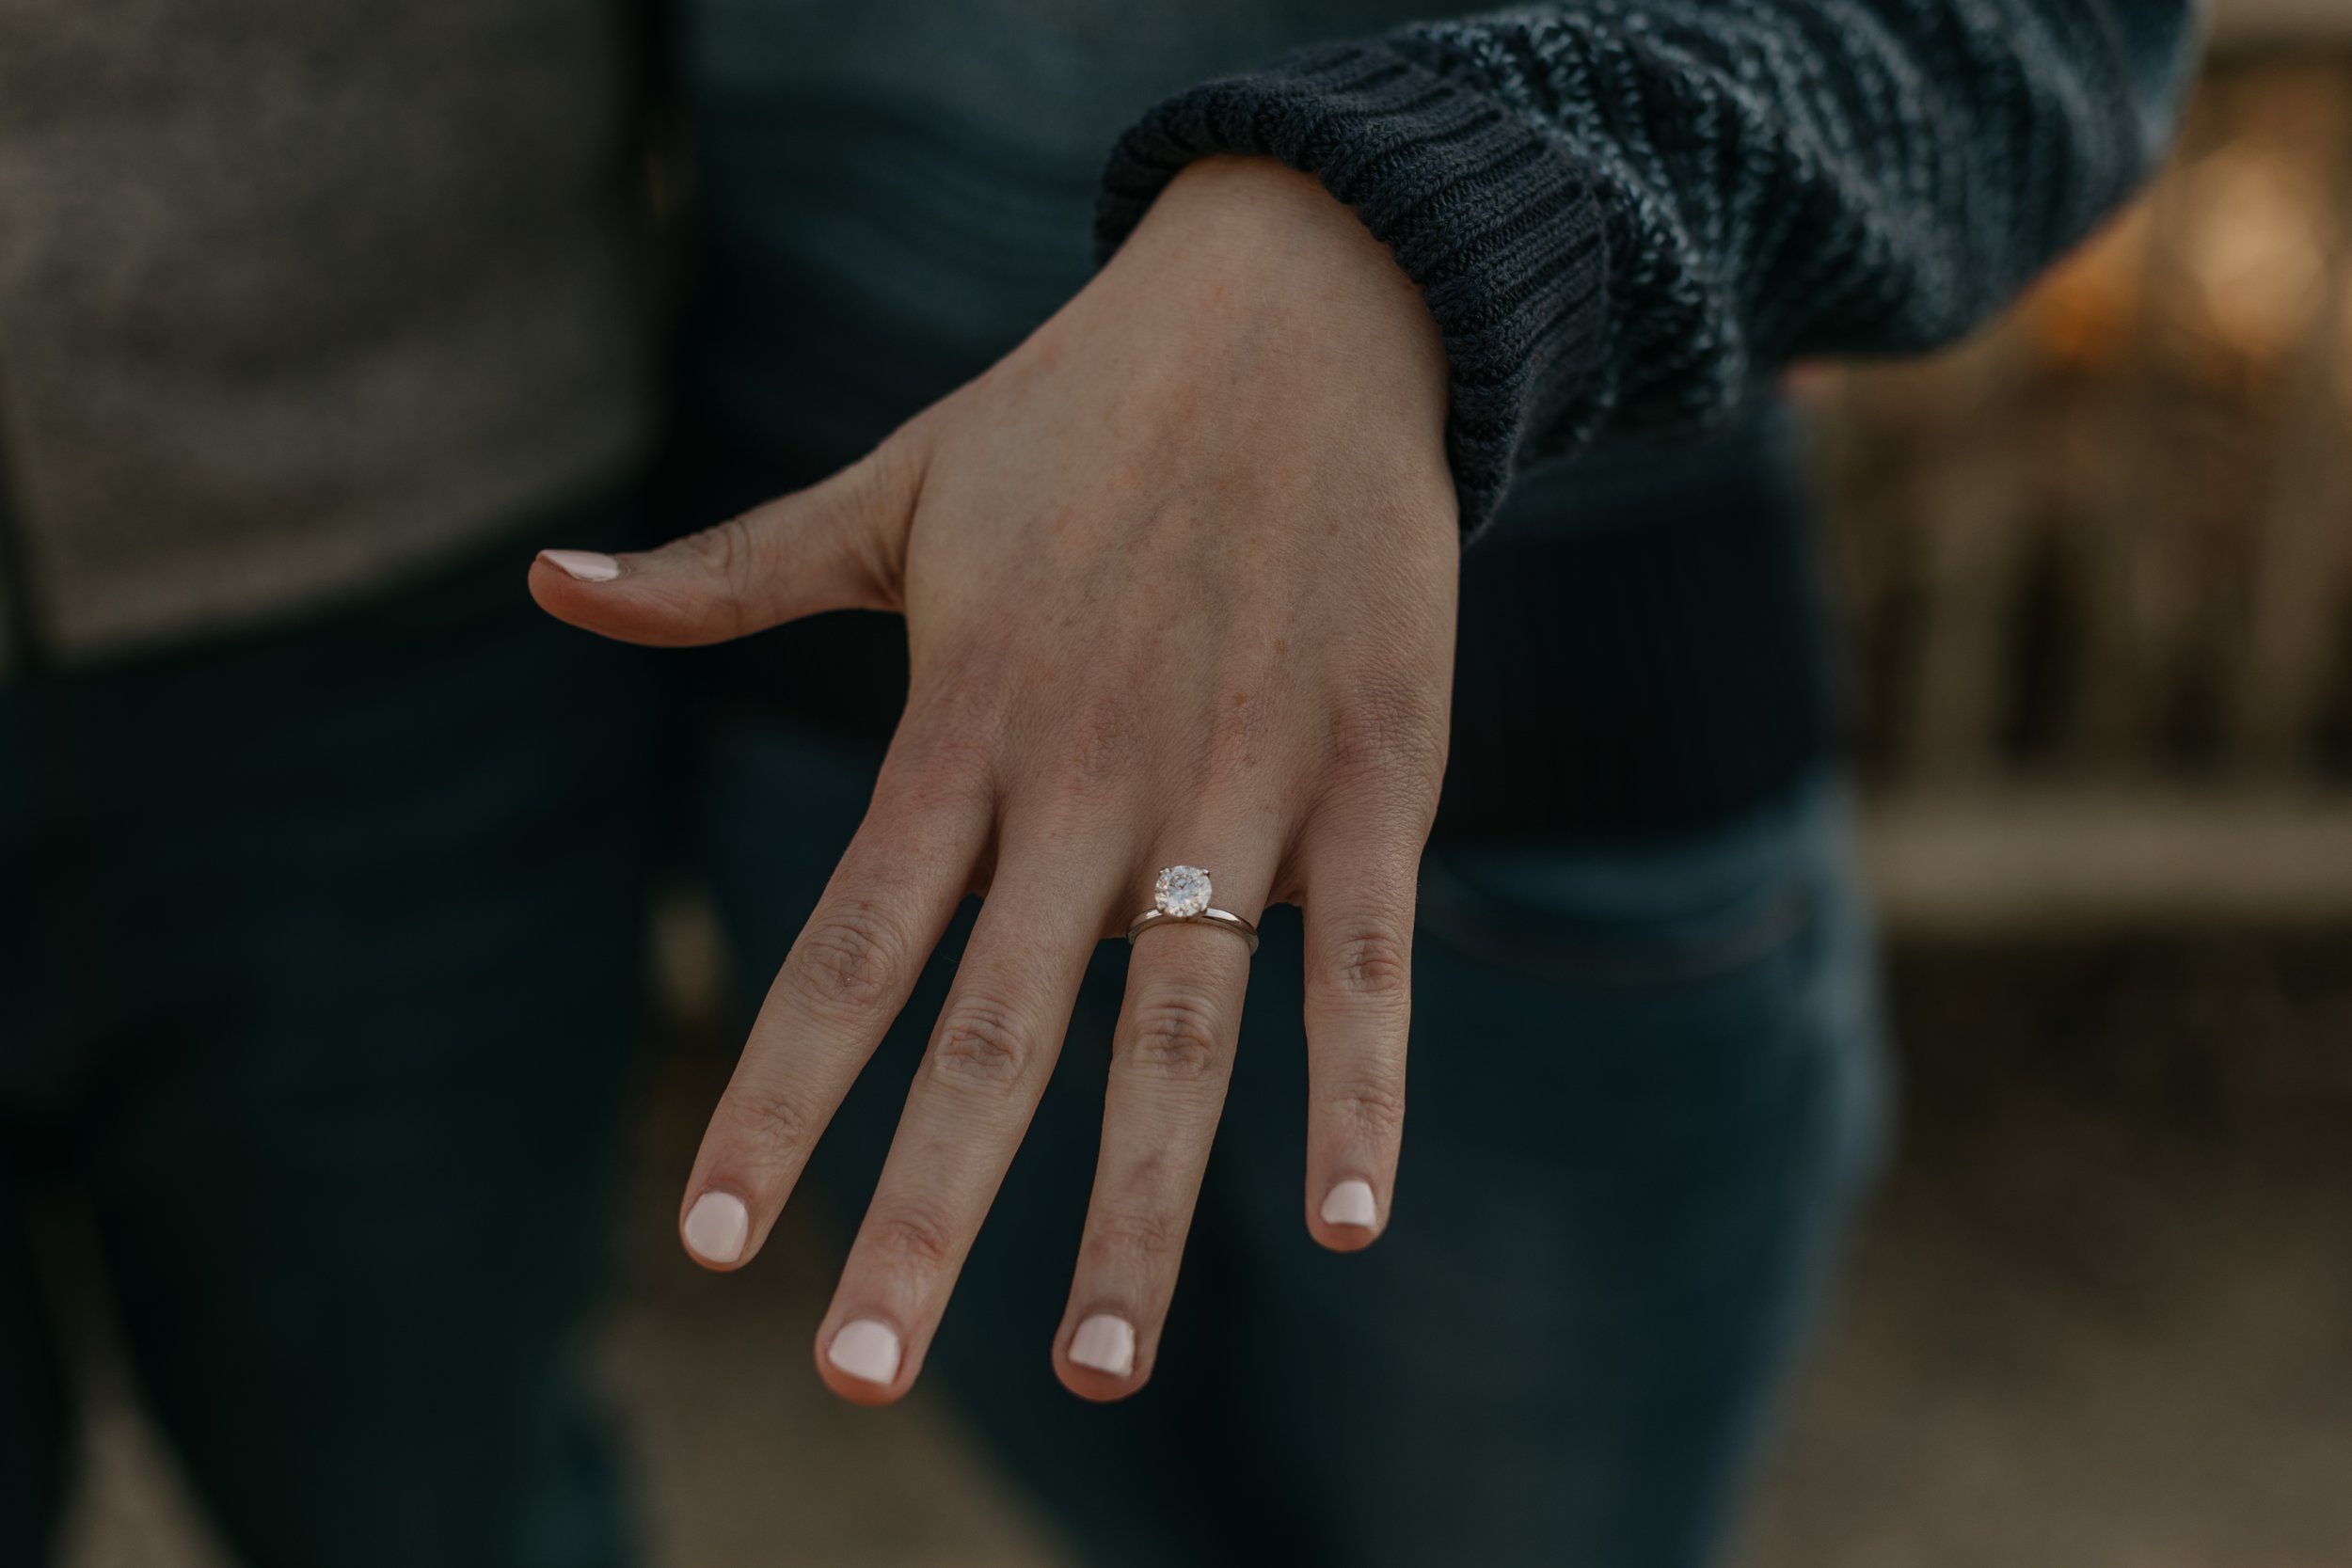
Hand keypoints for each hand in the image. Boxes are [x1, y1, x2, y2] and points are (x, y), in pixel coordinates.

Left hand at [532, 156, 1457, 1402]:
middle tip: (857, 1377)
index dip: (775, 1098)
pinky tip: (1345, 1225)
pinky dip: (1359, 1090)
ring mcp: (1237, 784)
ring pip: (1180, 1029)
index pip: (848, 946)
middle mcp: (1088, 779)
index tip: (708, 1240)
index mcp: (964, 724)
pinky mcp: (1372, 772)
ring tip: (1102, 1370)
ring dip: (1139, 1208)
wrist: (1303, 303)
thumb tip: (546, 593)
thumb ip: (726, 573)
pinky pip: (1366, 961)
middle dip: (921, 1211)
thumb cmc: (1081, 412)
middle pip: (991, 1029)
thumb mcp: (889, 487)